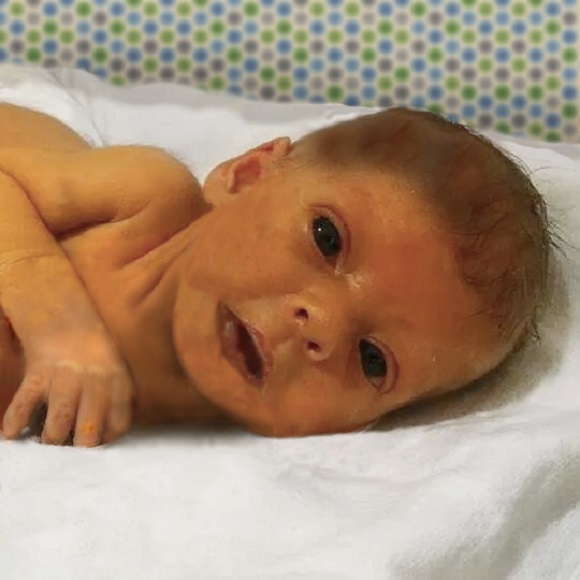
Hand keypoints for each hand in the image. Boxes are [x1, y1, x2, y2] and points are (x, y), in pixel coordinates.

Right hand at [2, 328, 133, 446]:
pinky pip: (24, 405)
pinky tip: (13, 433)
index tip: (98, 444)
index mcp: (117, 383)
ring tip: (48, 441)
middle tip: (72, 454)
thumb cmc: (94, 359)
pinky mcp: (37, 376)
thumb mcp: (116, 373)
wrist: (65, 324)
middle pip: (88, 430)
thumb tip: (106, 439)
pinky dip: (15, 422)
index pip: (117, 423)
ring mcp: (65, 379)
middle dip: (80, 448)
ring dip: (51, 439)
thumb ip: (115, 404)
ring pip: (58, 424)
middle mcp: (94, 383)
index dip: (107, 439)